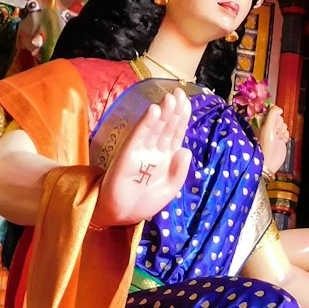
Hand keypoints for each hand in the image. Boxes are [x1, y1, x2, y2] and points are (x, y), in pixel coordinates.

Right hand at [96, 88, 191, 226]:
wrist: (121, 215)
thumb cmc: (144, 203)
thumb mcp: (170, 190)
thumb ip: (179, 172)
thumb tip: (186, 150)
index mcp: (166, 157)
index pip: (176, 133)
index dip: (182, 118)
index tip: (188, 102)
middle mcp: (154, 150)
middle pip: (166, 126)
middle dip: (173, 110)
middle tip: (179, 92)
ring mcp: (141, 151)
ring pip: (154, 128)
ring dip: (162, 112)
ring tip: (170, 97)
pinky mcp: (128, 154)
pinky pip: (139, 136)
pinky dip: (146, 123)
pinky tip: (153, 111)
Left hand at [259, 106, 288, 174]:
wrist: (270, 160)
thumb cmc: (266, 144)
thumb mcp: (268, 125)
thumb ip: (272, 113)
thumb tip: (278, 108)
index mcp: (261, 122)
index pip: (270, 111)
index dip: (274, 114)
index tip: (275, 118)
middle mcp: (267, 127)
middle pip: (279, 118)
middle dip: (279, 124)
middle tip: (275, 131)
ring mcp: (274, 133)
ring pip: (284, 125)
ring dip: (283, 130)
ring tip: (278, 137)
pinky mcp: (280, 139)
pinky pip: (286, 132)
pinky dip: (285, 135)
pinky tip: (282, 140)